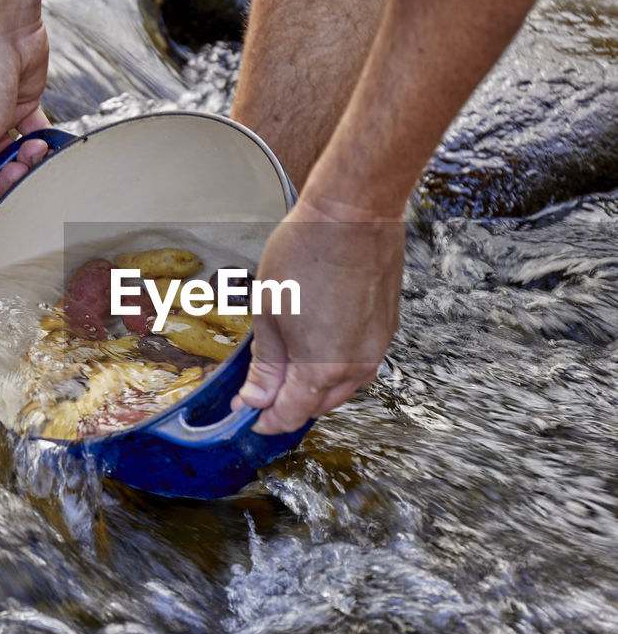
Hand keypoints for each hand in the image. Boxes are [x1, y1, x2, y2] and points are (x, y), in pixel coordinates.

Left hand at [236, 196, 404, 434]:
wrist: (353, 214)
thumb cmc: (306, 253)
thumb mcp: (268, 312)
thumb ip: (266, 363)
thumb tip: (257, 398)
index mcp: (320, 368)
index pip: (290, 414)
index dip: (265, 419)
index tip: (248, 413)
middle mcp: (355, 366)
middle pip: (317, 406)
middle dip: (288, 404)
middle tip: (260, 390)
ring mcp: (376, 348)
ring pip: (342, 387)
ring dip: (314, 387)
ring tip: (287, 366)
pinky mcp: (386, 328)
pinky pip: (358, 363)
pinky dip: (335, 365)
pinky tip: (317, 345)